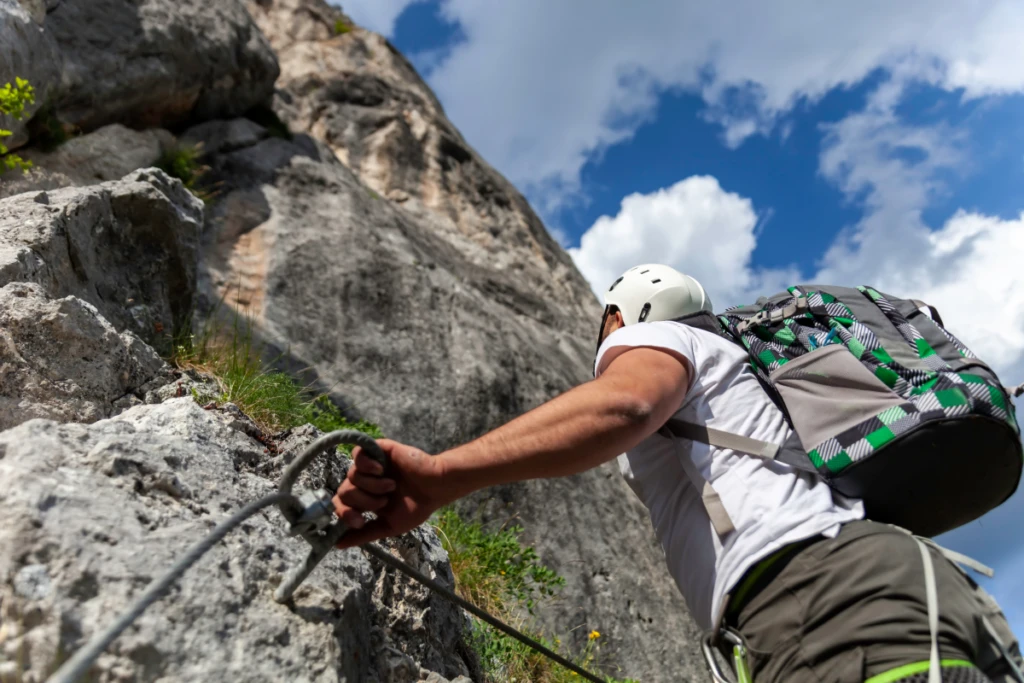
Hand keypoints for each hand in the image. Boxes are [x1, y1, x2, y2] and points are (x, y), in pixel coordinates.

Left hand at [332, 439, 451, 548]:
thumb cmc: (416, 507)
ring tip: (392, 486)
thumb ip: (364, 534)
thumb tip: (338, 545)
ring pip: (351, 475)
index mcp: (365, 499)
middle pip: (344, 491)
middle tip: (384, 502)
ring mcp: (370, 465)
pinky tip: (381, 470)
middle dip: (363, 501)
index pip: (340, 504)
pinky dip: (366, 464)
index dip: (344, 514)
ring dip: (372, 485)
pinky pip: (357, 454)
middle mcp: (364, 481)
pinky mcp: (377, 450)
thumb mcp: (389, 526)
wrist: (435, 487)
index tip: (360, 521)